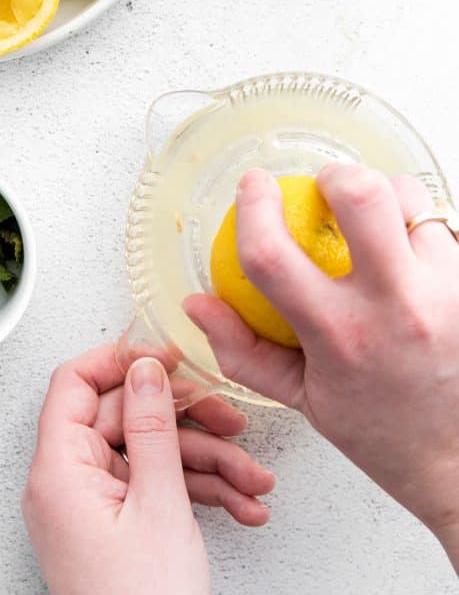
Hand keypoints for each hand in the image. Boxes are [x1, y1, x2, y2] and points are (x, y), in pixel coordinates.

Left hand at [22, 345, 274, 594]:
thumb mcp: (159, 505)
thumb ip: (152, 428)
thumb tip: (145, 369)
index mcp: (59, 469)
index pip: (75, 383)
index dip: (121, 362)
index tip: (167, 357)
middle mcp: (67, 483)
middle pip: (125, 419)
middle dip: (188, 424)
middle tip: (232, 423)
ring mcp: (92, 506)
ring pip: (150, 456)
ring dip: (207, 465)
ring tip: (254, 480)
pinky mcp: (114, 526)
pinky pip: (154, 489)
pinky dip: (197, 494)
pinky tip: (242, 505)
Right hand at [185, 165, 458, 569]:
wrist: (455, 457)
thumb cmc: (377, 428)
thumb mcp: (300, 398)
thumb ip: (241, 351)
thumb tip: (198, 303)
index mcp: (339, 337)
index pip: (272, 255)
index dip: (253, 207)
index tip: (253, 187)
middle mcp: (395, 308)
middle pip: (362, 196)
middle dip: (334, 175)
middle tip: (324, 189)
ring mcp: (443, 292)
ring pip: (408, 197)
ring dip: (383, 197)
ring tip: (372, 225)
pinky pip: (441, 221)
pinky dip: (416, 223)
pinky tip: (405, 250)